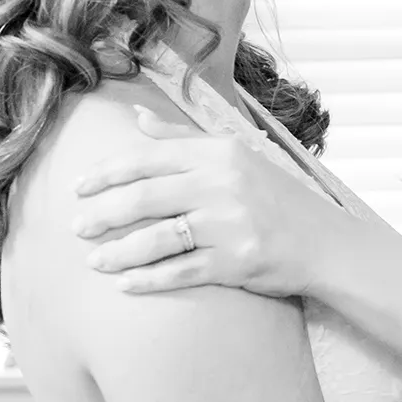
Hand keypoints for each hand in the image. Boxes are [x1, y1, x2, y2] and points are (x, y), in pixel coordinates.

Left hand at [72, 106, 339, 297]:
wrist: (326, 244)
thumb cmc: (274, 198)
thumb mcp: (234, 157)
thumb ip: (181, 138)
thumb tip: (135, 117)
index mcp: (219, 153)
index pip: (148, 157)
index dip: (106, 173)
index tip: (77, 188)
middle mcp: (224, 183)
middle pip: (145, 197)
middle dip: (103, 214)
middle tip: (75, 227)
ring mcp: (231, 224)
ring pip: (158, 238)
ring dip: (118, 252)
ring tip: (93, 261)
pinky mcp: (238, 261)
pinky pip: (181, 272)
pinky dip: (148, 280)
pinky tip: (125, 284)